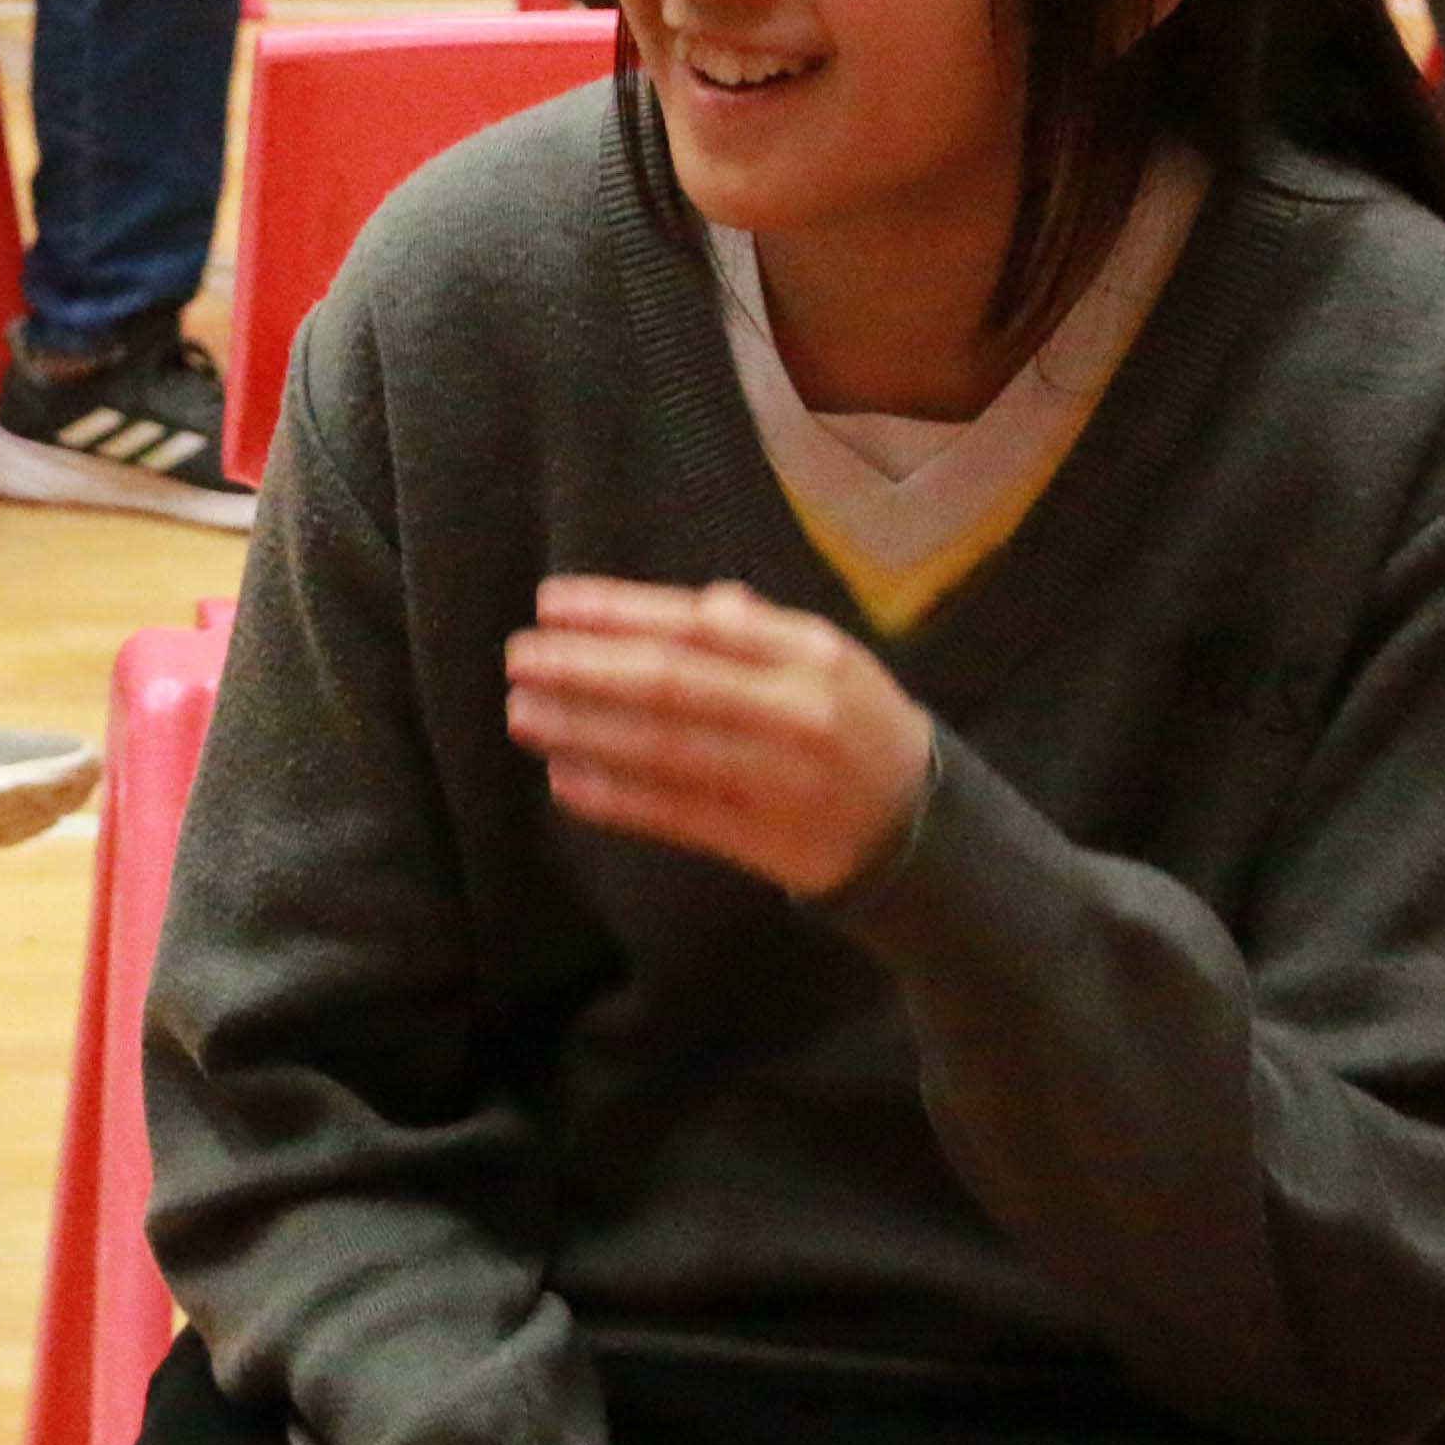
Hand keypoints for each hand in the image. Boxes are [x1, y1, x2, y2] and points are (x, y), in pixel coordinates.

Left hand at [504, 575, 936, 898]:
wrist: (925, 829)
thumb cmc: (858, 725)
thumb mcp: (832, 661)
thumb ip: (761, 630)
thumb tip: (702, 603)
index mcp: (810, 655)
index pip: (697, 625)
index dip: (618, 612)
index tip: (550, 603)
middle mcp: (796, 714)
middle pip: (672, 685)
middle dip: (585, 669)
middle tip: (518, 658)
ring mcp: (779, 782)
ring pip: (664, 751)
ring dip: (584, 730)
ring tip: (523, 712)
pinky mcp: (764, 842)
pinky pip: (675, 815)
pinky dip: (616, 797)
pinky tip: (564, 778)